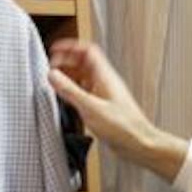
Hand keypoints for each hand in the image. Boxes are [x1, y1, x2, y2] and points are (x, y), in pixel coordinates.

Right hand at [48, 39, 187, 182]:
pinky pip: (86, 92)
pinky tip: (67, 99)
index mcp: (105, 76)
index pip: (87, 51)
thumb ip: (69, 91)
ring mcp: (105, 95)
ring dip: (70, 77)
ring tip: (55, 82)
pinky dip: (75, 92)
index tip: (55, 50)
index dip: (70, 47)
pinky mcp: (104, 107)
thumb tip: (52, 75)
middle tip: (52, 68)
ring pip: (85, 78)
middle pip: (84, 63)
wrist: (140, 145)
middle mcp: (106, 83)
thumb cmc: (123, 128)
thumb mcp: (90, 107)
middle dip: (66, 62)